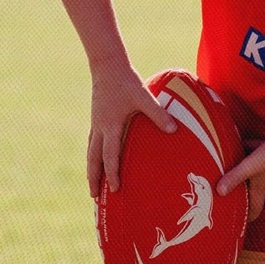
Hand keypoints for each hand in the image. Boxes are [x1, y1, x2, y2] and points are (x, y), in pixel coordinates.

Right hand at [88, 70, 176, 195]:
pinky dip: (93, 156)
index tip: (114, 189)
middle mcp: (100, 128)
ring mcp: (96, 124)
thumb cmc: (126, 82)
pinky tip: (97, 160)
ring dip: (91, 169)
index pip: (110, 156)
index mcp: (110, 126)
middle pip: (93, 160)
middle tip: (94, 197)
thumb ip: (158, 114)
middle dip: (94, 179)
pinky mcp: (97, 119)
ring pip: (91, 152)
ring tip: (92, 184)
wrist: (107, 66)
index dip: (112, 173)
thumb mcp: (144, 97)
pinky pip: (93, 143)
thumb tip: (174, 129)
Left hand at [216, 124, 264, 220]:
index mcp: (260, 187)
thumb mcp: (251, 166)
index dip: (247, 217)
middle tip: (224, 195)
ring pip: (252, 172)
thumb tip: (219, 192)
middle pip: (250, 191)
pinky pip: (255, 154)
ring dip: (241, 172)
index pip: (255, 209)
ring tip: (226, 170)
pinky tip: (237, 143)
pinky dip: (246, 151)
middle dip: (239, 194)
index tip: (237, 222)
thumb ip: (235, 177)